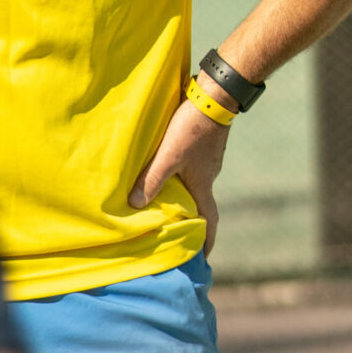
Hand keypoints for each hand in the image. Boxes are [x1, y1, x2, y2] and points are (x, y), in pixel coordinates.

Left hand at [128, 98, 231, 254]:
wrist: (216, 95)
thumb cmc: (192, 127)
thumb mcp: (169, 155)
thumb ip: (152, 179)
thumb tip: (135, 205)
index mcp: (202, 184)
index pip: (209, 220)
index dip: (207, 240)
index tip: (203, 256)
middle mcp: (209, 174)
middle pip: (201, 202)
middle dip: (192, 218)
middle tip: (178, 228)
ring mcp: (208, 158)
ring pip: (196, 182)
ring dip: (185, 193)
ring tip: (167, 198)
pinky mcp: (205, 143)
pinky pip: (194, 166)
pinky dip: (183, 174)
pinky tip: (170, 166)